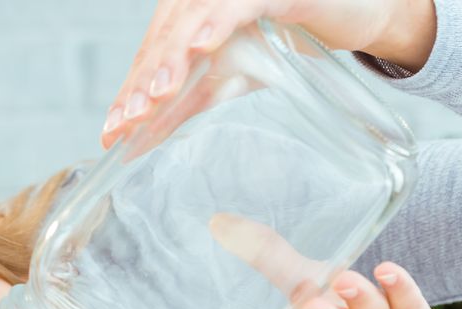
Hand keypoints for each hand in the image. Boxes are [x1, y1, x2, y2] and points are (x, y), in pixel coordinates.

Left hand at [100, 0, 436, 148]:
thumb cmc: (284, 40)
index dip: (129, 92)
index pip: (150, 55)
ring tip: (156, 93)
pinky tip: (202, 46)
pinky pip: (236, 3)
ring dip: (171, 57)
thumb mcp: (228, 79)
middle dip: (143, 82)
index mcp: (186, 16)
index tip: (112, 132)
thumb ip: (184, 104)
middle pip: (162, 38)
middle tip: (128, 120)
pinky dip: (217, 21)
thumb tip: (139, 142)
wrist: (350, 15)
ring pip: (190, 20)